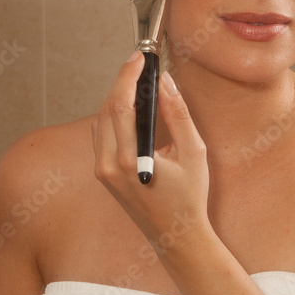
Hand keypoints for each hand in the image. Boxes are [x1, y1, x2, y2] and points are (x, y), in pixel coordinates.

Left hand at [92, 51, 211, 246]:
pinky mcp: (102, 173)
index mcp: (127, 160)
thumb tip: (165, 81)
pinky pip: (102, 135)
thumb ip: (178, 114)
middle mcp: (107, 165)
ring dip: (117, 98)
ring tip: (138, 81)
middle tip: (141, 64)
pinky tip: (131, 107)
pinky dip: (114, 115)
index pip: (120, 105)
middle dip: (122, 82)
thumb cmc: (189, 198)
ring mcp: (101, 171)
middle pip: (106, 108)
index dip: (128, 75)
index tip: (140, 57)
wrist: (175, 237)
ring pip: (101, 120)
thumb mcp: (194, 153)